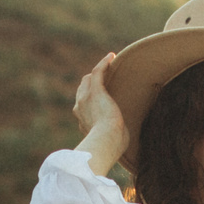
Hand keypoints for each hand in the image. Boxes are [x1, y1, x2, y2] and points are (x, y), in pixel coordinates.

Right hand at [73, 53, 125, 174]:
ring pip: (89, 79)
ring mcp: (86, 98)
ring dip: (99, 70)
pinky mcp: (96, 91)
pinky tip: (112, 57)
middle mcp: (80, 108)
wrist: (107, 142)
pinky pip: (97, 72)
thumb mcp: (110, 142)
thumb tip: (123, 140)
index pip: (84, 104)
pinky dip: (104, 63)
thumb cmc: (111, 147)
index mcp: (82, 121)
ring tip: (110, 63)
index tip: (102, 94)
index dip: (91, 97)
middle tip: (106, 77)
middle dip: (92, 82)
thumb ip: (112, 138)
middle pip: (83, 88)